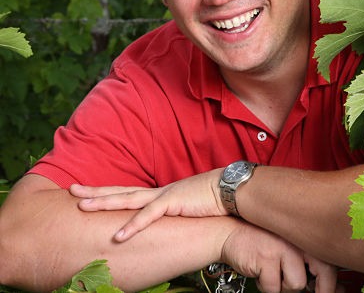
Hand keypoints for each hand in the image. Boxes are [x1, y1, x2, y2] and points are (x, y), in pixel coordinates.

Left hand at [70, 169, 225, 240]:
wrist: (229, 191)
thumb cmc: (210, 201)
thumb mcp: (185, 208)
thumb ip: (171, 216)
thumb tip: (162, 225)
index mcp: (158, 194)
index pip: (127, 192)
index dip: (107, 192)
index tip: (88, 192)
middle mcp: (156, 192)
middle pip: (120, 190)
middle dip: (95, 191)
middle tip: (71, 189)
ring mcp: (163, 196)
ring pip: (128, 199)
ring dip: (105, 202)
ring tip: (82, 205)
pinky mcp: (174, 203)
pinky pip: (150, 216)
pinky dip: (133, 226)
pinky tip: (118, 236)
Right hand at [221, 222, 341, 292]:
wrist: (229, 231)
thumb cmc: (260, 242)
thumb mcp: (287, 248)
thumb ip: (307, 262)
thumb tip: (335, 288)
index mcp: (304, 234)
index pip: (330, 262)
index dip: (333, 285)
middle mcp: (297, 238)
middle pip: (324, 273)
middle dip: (319, 290)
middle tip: (296, 286)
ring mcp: (283, 247)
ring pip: (297, 284)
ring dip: (283, 285)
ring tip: (272, 272)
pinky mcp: (267, 258)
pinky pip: (273, 287)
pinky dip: (265, 285)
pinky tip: (259, 269)